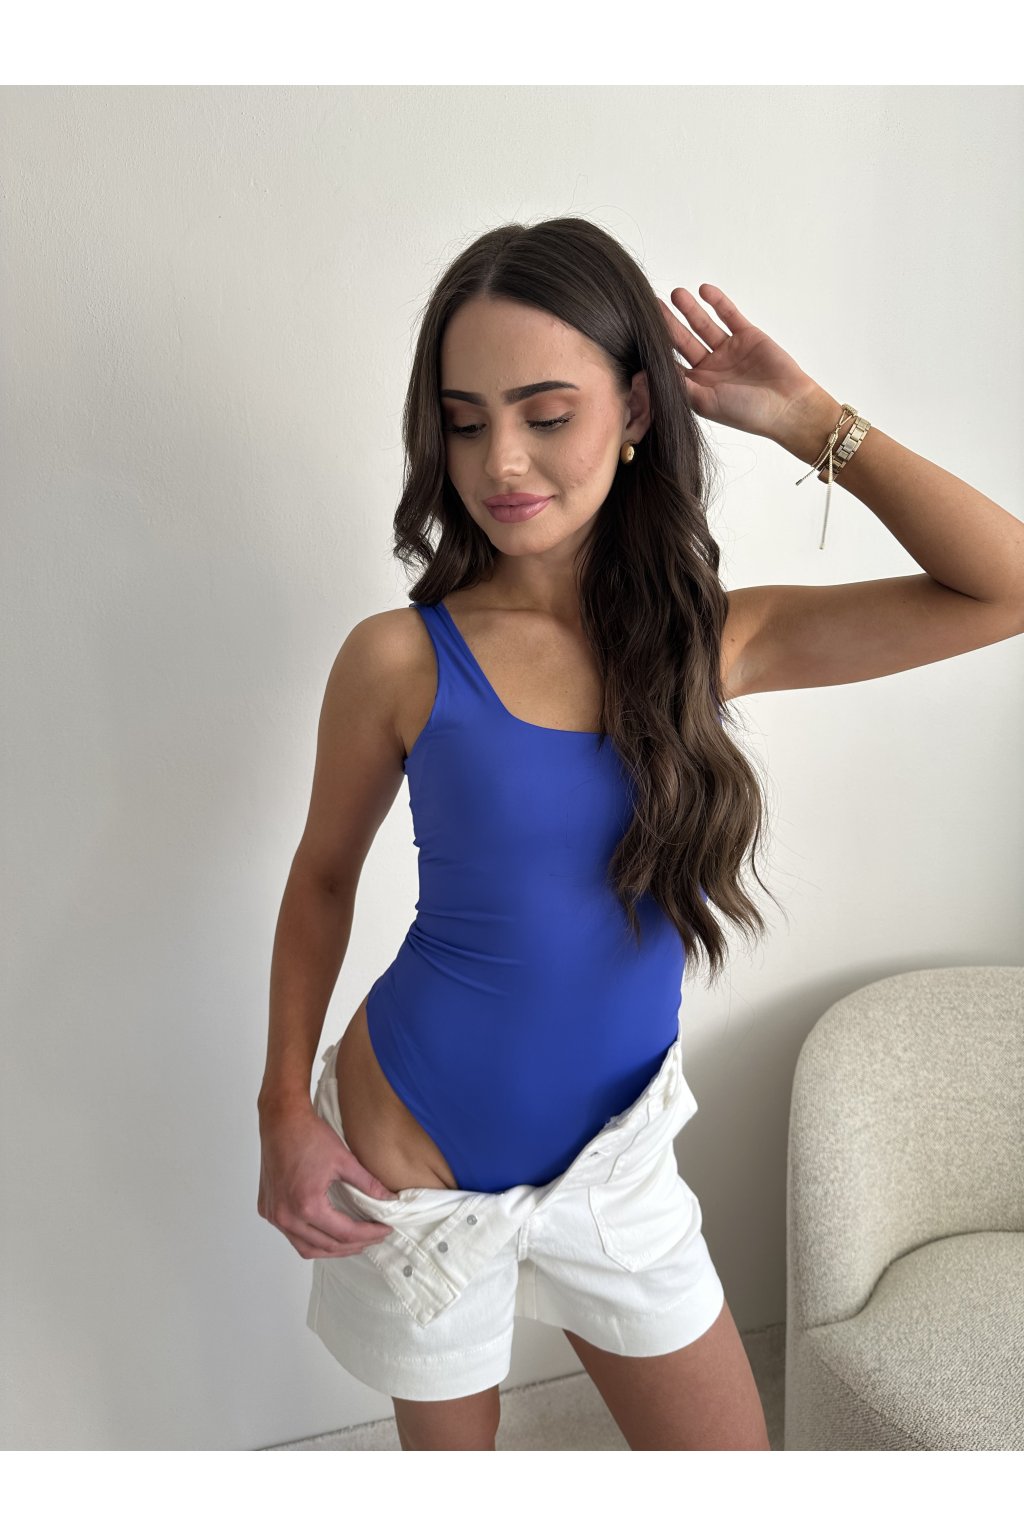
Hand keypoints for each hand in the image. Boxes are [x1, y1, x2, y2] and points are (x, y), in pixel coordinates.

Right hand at [257, 1100, 399, 1259]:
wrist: (281, 1120)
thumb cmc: (308, 1136)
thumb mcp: (344, 1160)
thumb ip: (368, 1184)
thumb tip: (389, 1199)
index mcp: (307, 1205)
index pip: (345, 1233)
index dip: (369, 1234)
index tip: (384, 1230)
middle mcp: (287, 1216)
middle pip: (326, 1246)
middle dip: (354, 1245)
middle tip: (373, 1236)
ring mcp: (274, 1214)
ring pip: (305, 1248)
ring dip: (331, 1249)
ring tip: (353, 1241)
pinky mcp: (267, 1209)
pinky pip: (291, 1235)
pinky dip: (311, 1239)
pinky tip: (326, 1230)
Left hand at [657, 285, 821, 441]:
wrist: (788, 406)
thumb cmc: (747, 412)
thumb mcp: (706, 402)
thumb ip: (680, 385)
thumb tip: (650, 372)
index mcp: (697, 386)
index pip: (670, 363)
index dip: (656, 349)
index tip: (637, 333)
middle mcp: (710, 367)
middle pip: (682, 340)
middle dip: (667, 323)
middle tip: (650, 305)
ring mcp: (728, 350)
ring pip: (703, 325)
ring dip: (690, 309)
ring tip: (675, 293)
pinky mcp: (747, 335)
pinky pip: (729, 314)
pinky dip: (717, 302)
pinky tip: (704, 290)